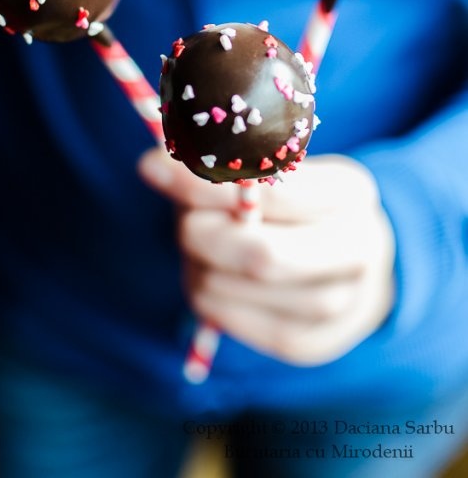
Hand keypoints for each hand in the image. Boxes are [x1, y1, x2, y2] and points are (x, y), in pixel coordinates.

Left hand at [137, 148, 394, 364]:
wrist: (350, 266)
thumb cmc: (297, 206)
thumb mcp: (277, 172)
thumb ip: (222, 165)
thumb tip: (152, 166)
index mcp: (351, 194)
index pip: (273, 191)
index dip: (207, 182)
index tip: (152, 169)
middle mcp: (356, 253)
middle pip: (258, 255)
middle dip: (201, 234)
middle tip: (183, 220)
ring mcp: (337, 305)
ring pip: (228, 287)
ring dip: (196, 262)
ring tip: (205, 245)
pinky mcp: (305, 343)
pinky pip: (224, 317)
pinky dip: (203, 291)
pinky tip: (214, 273)